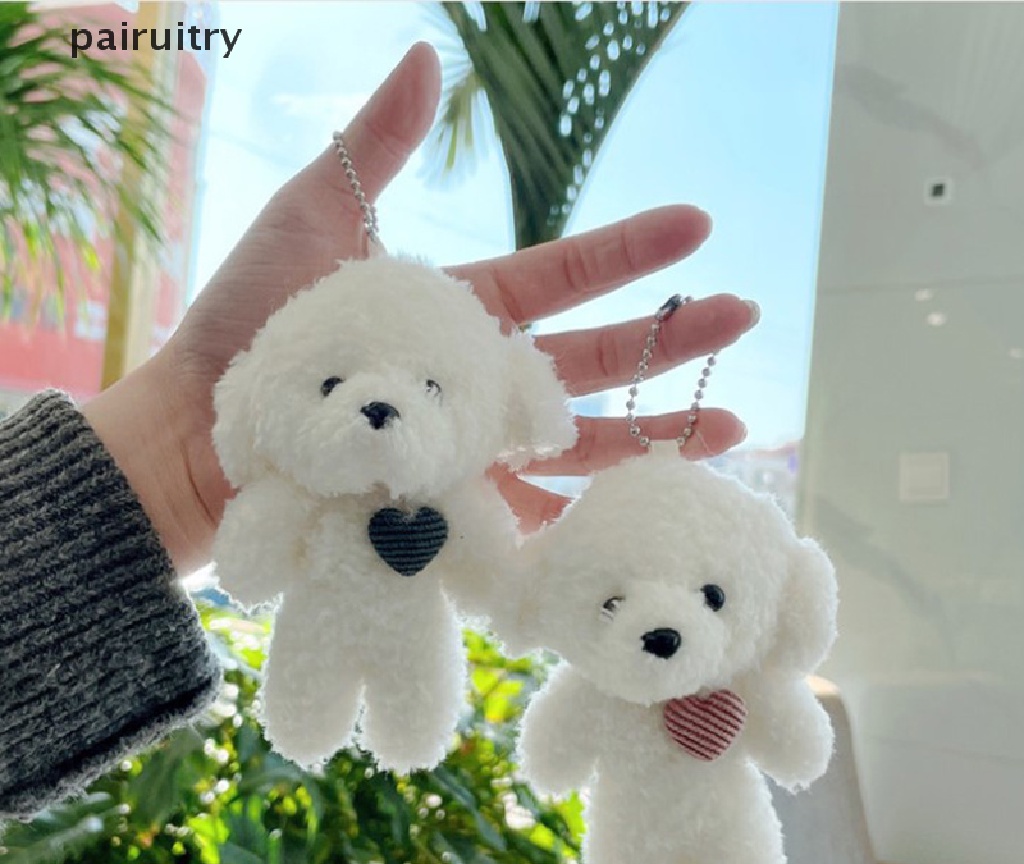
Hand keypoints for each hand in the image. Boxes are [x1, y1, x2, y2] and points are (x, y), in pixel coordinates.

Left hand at [84, 43, 754, 573]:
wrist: (200, 440)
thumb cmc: (249, 330)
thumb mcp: (310, 218)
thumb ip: (373, 148)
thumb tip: (426, 56)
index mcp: (460, 312)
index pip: (564, 278)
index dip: (629, 250)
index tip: (697, 222)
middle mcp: (479, 382)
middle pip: (593, 360)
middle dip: (669, 338)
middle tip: (743, 314)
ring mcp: (473, 448)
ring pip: (584, 442)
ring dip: (658, 431)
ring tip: (737, 424)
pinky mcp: (456, 509)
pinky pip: (537, 514)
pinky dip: (593, 512)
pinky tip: (652, 501)